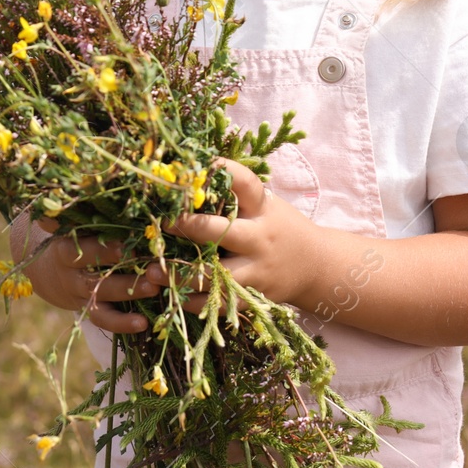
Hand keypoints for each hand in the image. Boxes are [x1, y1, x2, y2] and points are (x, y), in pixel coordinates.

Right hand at [21, 218, 163, 333]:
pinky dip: (123, 324)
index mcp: (65, 247)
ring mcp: (79, 293)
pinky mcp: (89, 311)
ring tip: (153, 288)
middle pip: (92, 270)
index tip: (126, 241)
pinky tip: (143, 323)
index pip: (80, 246)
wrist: (49, 274)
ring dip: (128, 292)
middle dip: (118, 266)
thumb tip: (86, 186)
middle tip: (145, 261)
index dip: (102, 246)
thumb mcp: (68, 225)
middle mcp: (70, 271)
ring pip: (101, 295)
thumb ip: (77, 211)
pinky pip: (104, 320)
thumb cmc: (70, 239)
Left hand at [162, 158, 322, 314]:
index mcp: (262, 209)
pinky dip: (193, 302)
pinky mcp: (253, 296)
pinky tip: (170, 296)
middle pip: (222, 231)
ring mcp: (257, 270)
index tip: (197, 163)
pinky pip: (219, 303)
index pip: (244, 183)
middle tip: (162, 223)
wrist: (317, 268)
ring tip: (151, 271)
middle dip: (189, 227)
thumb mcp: (266, 205)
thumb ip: (236, 194)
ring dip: (180, 274)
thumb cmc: (280, 228)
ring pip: (216, 275)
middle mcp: (260, 238)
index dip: (222, 170)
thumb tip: (191, 169)